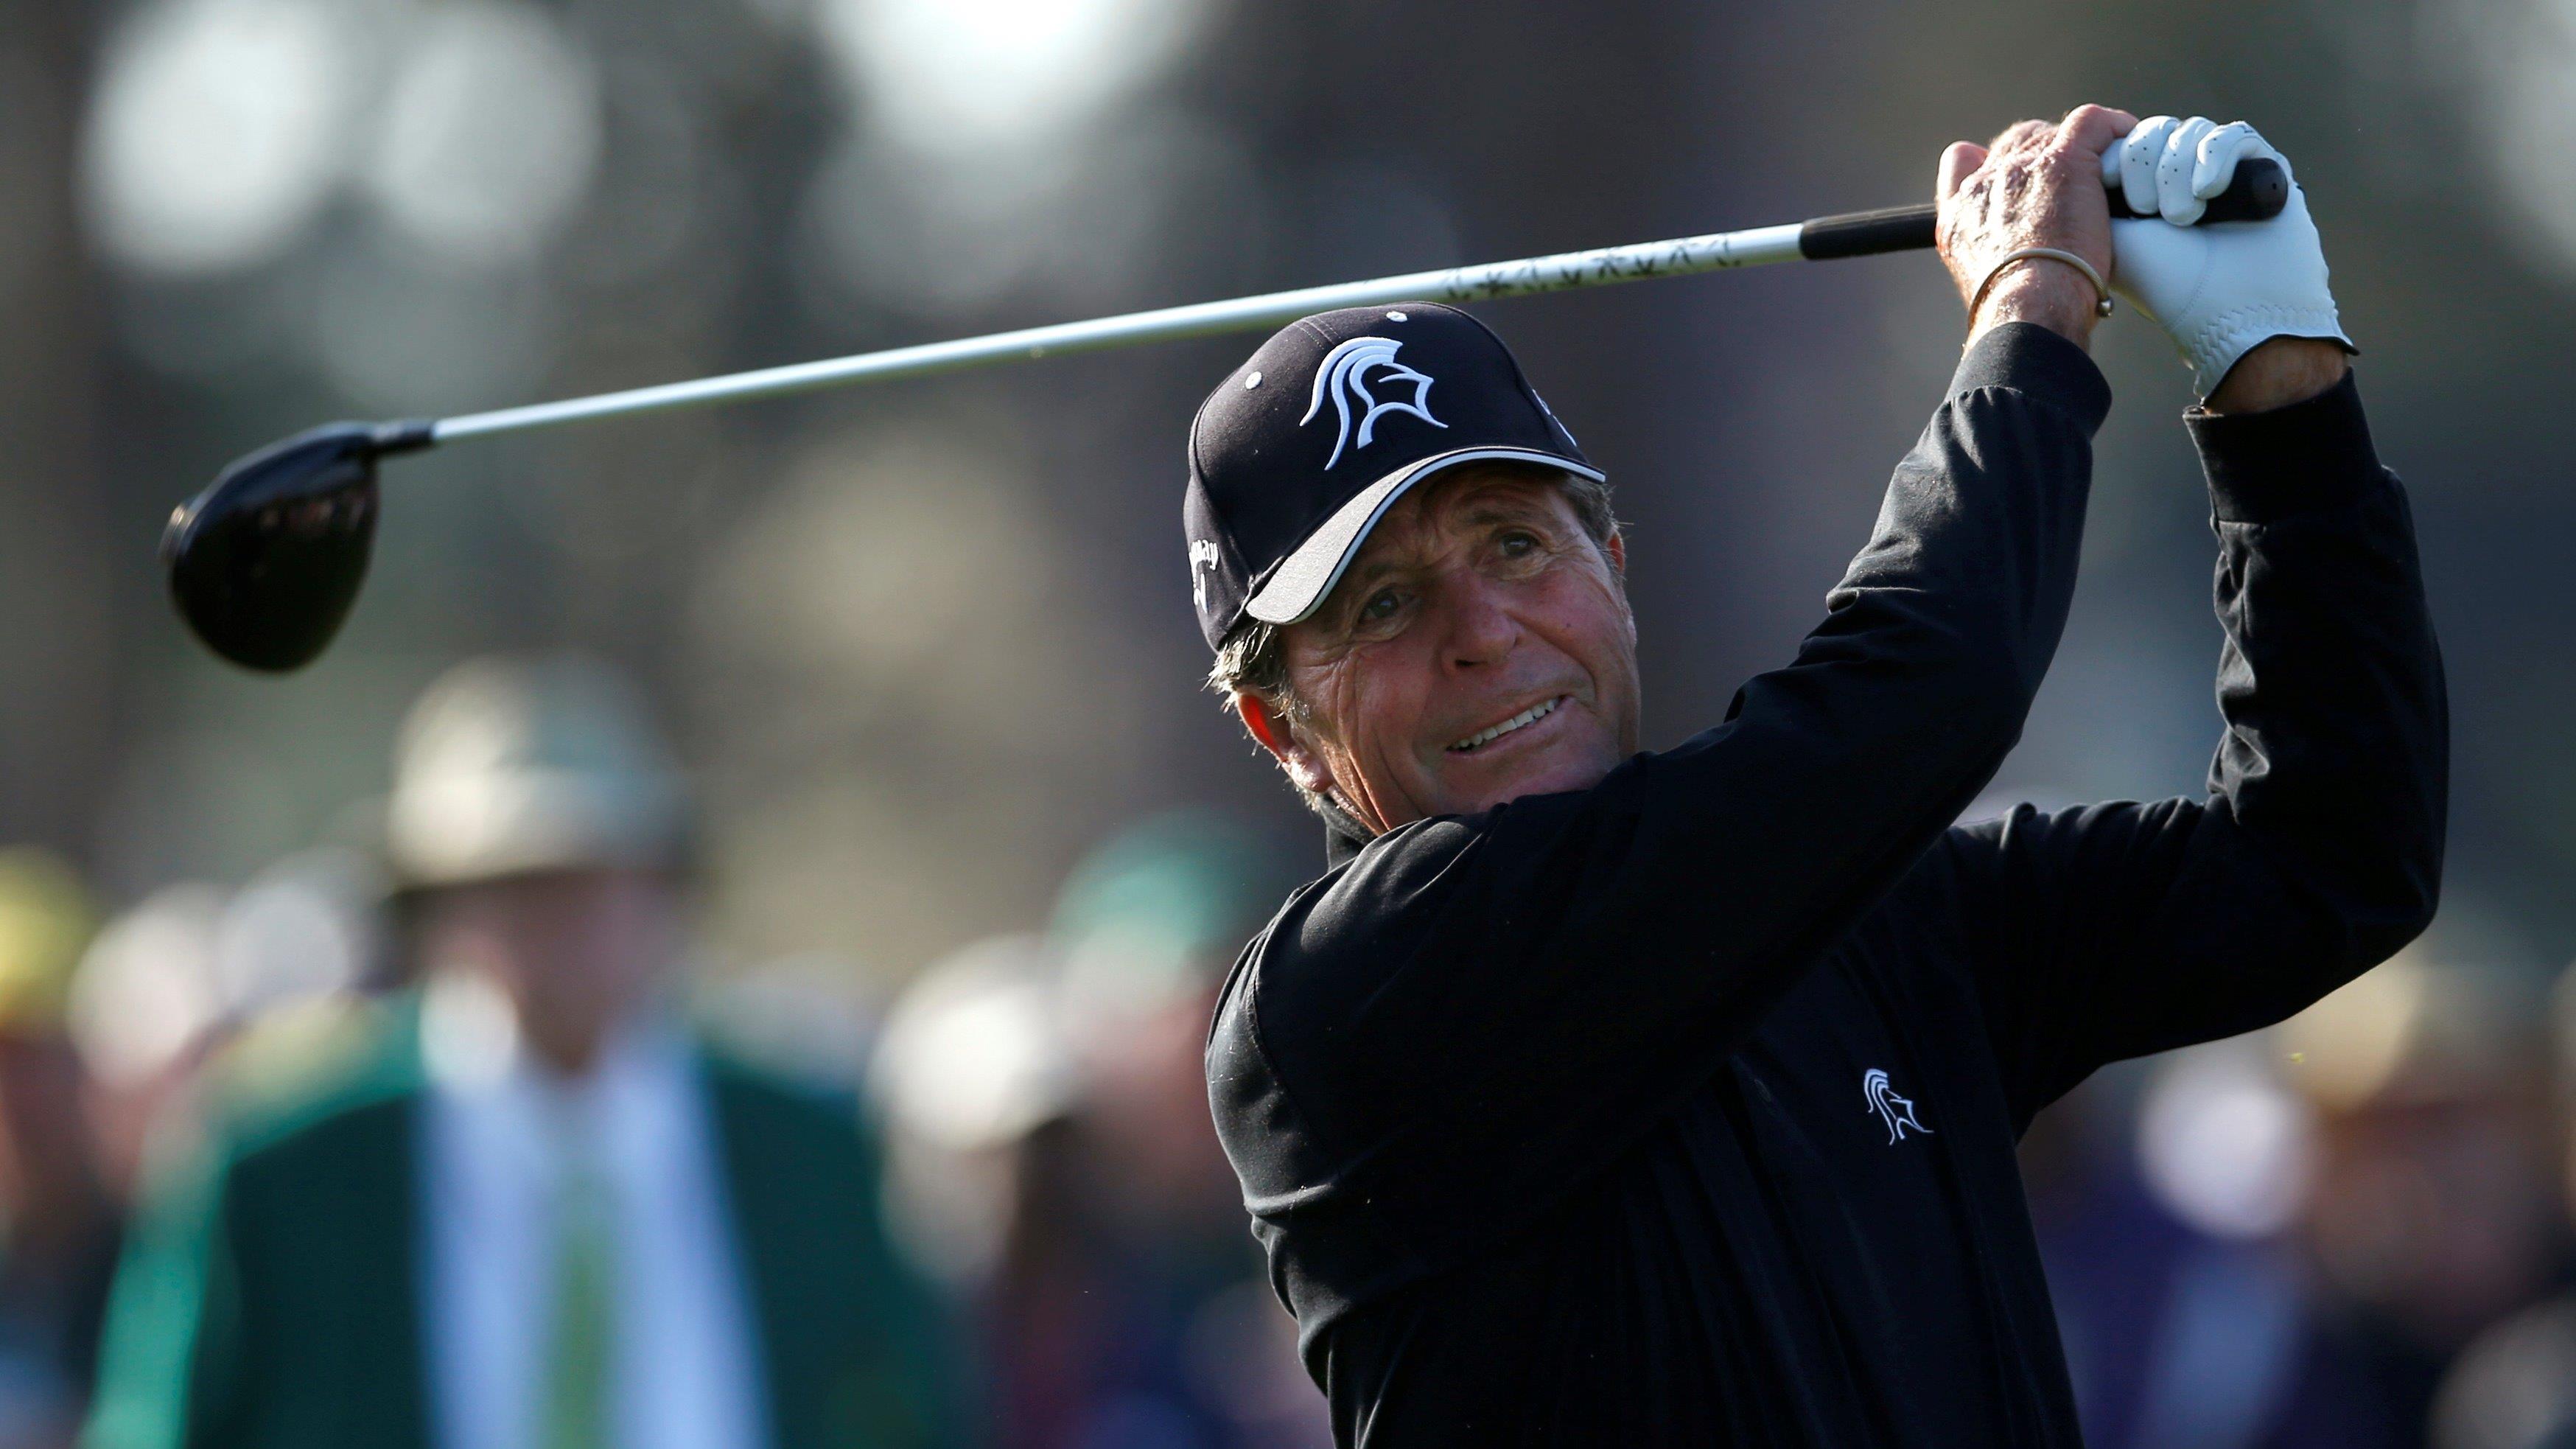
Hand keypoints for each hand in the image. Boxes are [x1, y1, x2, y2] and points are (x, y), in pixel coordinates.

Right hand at [1937, 105, 2137, 347]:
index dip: (1997, 163)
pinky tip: (2126, 140)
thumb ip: (1998, 265)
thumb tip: (2022, 274)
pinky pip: (2091, 122)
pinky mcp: (2063, 161)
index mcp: (1959, 214)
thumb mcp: (1989, 289)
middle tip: (2078, 183)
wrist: (2027, 310)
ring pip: (2055, 133)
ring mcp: (2021, 167)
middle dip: (2047, 154)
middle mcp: (1983, 184)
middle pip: (2017, 143)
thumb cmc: (2018, 315)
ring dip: (2081, 147)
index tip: (2021, 177)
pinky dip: (2111, 127)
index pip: (1966, 161)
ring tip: (2106, 170)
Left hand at [2103, 116, 2354, 401]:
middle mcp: (2180, 179)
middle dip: (2144, 164)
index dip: (2117, 154)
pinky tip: (2208, 191)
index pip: (2123, 140)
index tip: (2111, 188)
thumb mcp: (2109, 229)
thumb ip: (2092, 183)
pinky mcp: (2262, 169)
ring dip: (2176, 170)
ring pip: (2191, 129)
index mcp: (2141, 192)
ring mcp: (2221, 172)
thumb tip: (2092, 143)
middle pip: (2156, 130)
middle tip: (2146, 211)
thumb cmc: (2162, 279)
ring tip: (2181, 217)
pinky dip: (2214, 156)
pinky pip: (2235, 134)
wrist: (2223, 309)